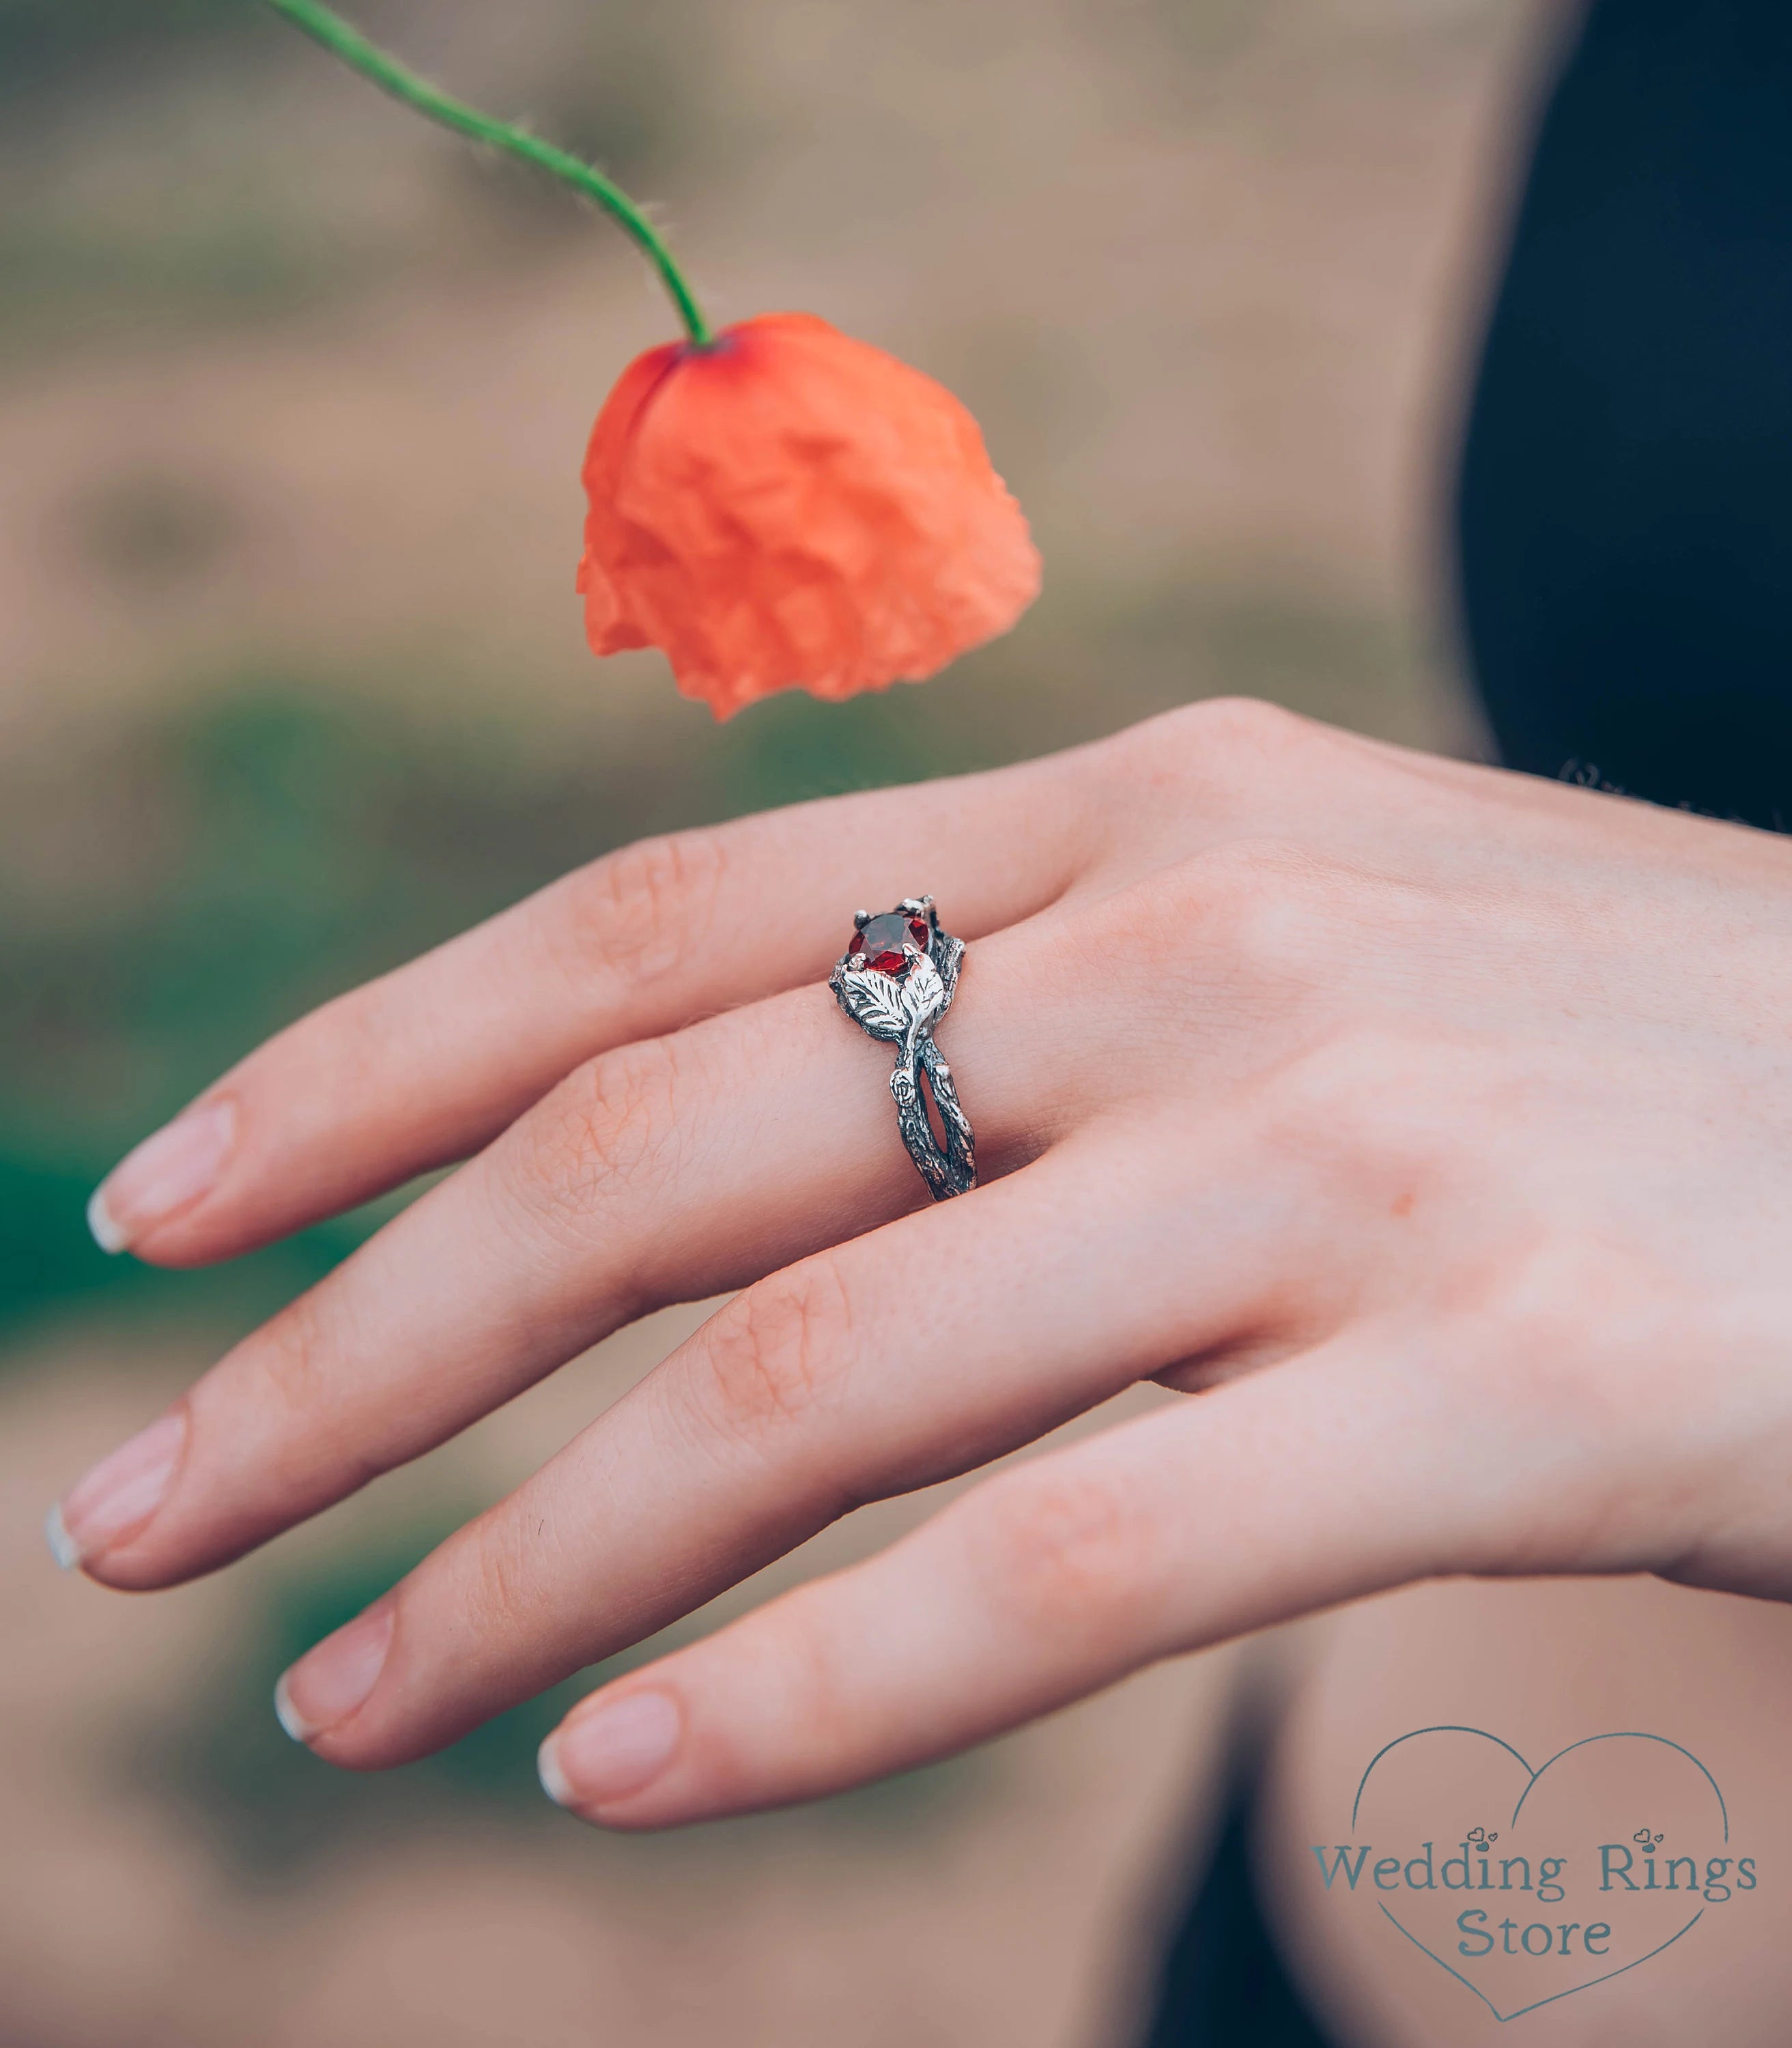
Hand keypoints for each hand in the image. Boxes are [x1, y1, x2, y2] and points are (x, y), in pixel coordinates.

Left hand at [53, 699, 1791, 1826]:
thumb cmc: (1601, 1056)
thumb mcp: (1295, 951)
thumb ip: (1026, 1009)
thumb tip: (716, 1151)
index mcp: (1140, 812)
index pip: (641, 925)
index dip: (364, 1064)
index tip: (161, 1211)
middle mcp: (1207, 947)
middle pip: (657, 1158)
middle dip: (354, 1345)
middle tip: (145, 1521)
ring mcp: (1352, 1154)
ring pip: (810, 1387)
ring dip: (524, 1563)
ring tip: (345, 1703)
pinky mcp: (1503, 1372)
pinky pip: (1060, 1560)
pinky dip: (808, 1689)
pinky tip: (622, 1779)